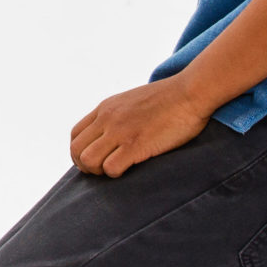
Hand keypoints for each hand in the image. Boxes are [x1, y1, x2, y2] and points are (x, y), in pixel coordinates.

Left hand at [69, 77, 210, 177]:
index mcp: (106, 108)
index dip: (81, 152)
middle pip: (76, 150)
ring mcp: (120, 131)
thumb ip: (119, 115)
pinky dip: (116, 175)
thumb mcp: (133, 101)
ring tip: (116, 170)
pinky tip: (131, 169)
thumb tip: (114, 134)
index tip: (97, 159)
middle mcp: (108, 119)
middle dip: (86, 166)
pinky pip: (110, 168)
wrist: (190, 92)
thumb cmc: (169, 99)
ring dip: (99, 171)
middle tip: (104, 170)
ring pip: (88, 161)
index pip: (75, 135)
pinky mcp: (136, 144)